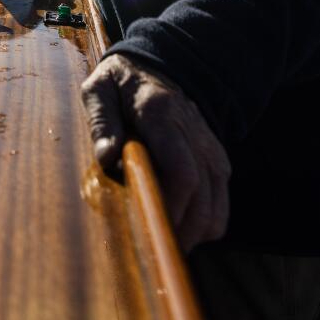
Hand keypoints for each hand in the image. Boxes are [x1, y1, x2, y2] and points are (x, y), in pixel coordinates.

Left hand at [80, 54, 231, 249]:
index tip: (149, 228)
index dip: (171, 207)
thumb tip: (106, 157)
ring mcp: (210, 148)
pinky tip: (179, 230)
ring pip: (217, 206)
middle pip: (203, 197)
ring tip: (164, 246)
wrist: (155, 66)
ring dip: (194, 234)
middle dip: (181, 232)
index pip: (182, 171)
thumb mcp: (99, 90)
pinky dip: (205, 223)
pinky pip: (221, 202)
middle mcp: (194, 133)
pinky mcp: (216, 160)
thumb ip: (101, 122)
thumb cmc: (120, 83)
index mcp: (161, 115)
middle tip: (152, 253)